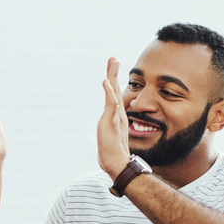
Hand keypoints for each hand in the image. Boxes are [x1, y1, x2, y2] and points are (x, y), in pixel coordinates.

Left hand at [97, 57, 130, 178]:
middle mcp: (117, 114)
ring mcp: (115, 117)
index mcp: (117, 116)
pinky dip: (108, 92)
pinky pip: (110, 104)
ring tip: (113, 62)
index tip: (113, 69)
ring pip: (115, 92)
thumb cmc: (113, 155)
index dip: (114, 82)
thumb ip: (109, 132)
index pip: (115, 95)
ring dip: (113, 76)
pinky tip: (105, 82)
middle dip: (114, 73)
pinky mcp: (111, 122)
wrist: (118, 165)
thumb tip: (108, 131)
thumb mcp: (109, 138)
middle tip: (113, 58)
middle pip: (116, 89)